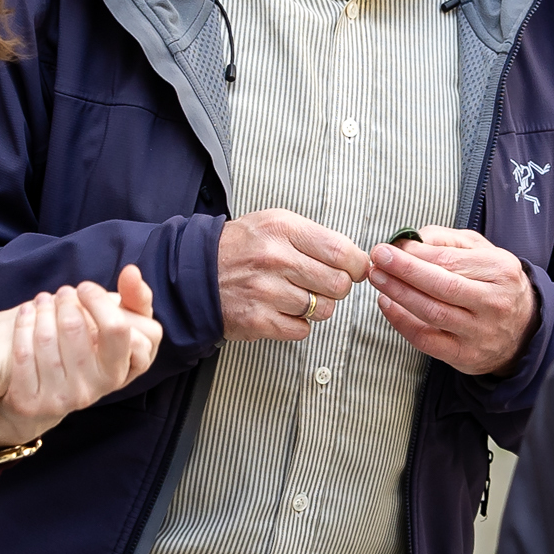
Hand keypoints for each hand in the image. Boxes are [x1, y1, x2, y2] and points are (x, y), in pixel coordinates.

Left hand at [0, 268, 163, 446]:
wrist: (49, 399)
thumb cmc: (92, 354)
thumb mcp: (121, 332)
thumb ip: (136, 299)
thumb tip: (131, 270)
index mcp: (118, 371)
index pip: (116, 329)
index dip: (99, 301)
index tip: (86, 288)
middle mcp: (92, 389)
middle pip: (75, 328)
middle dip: (66, 301)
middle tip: (63, 292)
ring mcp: (60, 399)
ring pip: (46, 339)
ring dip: (43, 309)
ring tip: (44, 299)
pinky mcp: (31, 402)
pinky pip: (22, 354)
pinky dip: (22, 325)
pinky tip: (27, 312)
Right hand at [219, 208, 366, 341]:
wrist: (195, 272)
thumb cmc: (241, 247)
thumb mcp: (275, 223)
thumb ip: (315, 238)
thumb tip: (356, 260)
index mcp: (283, 229)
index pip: (342, 252)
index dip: (357, 265)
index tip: (356, 269)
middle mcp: (276, 259)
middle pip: (338, 284)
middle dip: (337, 287)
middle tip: (321, 283)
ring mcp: (266, 292)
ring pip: (323, 310)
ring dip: (316, 307)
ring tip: (297, 295)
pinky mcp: (258, 320)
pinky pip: (302, 330)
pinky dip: (298, 324)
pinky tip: (283, 310)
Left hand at [368, 226, 537, 376]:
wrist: (523, 330)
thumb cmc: (495, 285)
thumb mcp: (483, 252)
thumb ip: (446, 240)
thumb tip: (409, 240)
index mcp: (500, 270)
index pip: (450, 260)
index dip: (416, 253)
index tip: (390, 246)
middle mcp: (493, 302)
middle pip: (442, 285)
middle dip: (404, 270)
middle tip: (378, 258)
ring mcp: (480, 332)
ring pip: (432, 312)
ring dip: (398, 293)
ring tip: (378, 277)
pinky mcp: (465, 355)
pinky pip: (426, 339)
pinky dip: (401, 321)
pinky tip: (386, 303)